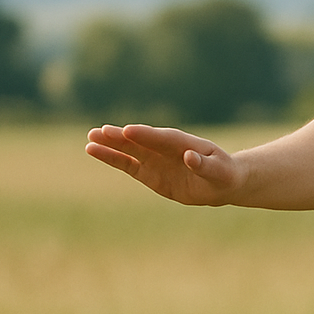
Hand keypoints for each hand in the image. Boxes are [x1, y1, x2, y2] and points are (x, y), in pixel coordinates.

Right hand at [85, 124, 241, 204]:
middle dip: (121, 137)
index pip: (160, 138)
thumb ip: (205, 165)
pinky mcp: (148, 173)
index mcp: (182, 143)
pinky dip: (112, 159)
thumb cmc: (223, 173)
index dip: (145, 135)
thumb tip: (190, 157)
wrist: (220, 182)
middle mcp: (164, 148)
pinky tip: (93, 151)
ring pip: (128, 151)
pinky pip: (127, 165)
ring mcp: (154, 159)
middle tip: (100, 131)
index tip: (128, 131)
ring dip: (110, 146)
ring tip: (90, 139)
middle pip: (139, 141)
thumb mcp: (220, 171)